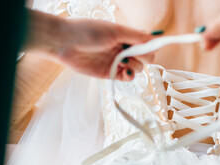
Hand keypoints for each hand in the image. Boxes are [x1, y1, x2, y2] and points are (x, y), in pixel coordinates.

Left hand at [24, 10, 153, 79]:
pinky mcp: (110, 73)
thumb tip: (155, 39)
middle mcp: (123, 49)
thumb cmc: (88, 31)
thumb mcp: (115, 31)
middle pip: (145, 58)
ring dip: (135, 66)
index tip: (151, 48)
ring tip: (123, 61)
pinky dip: (129, 76)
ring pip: (138, 68)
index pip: (147, 44)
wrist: (65, 43)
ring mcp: (117, 62)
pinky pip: (127, 78)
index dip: (151, 47)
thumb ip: (136, 36)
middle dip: (143, 57)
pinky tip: (125, 72)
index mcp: (126, 36)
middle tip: (132, 54)